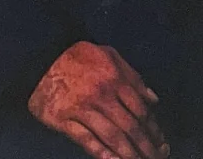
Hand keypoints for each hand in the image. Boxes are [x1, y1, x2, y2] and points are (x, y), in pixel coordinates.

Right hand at [28, 41, 168, 158]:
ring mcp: (82, 107)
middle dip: (146, 147)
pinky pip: (87, 140)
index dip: (154, 129)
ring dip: (129, 155)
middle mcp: (101, 94)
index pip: (141, 109)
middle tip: (156, 158)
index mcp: (113, 77)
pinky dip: (102, 154)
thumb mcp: (107, 55)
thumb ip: (132, 75)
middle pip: (130, 127)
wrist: (40, 57)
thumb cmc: (77, 56)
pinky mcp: (64, 119)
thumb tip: (153, 100)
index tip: (162, 142)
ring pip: (113, 137)